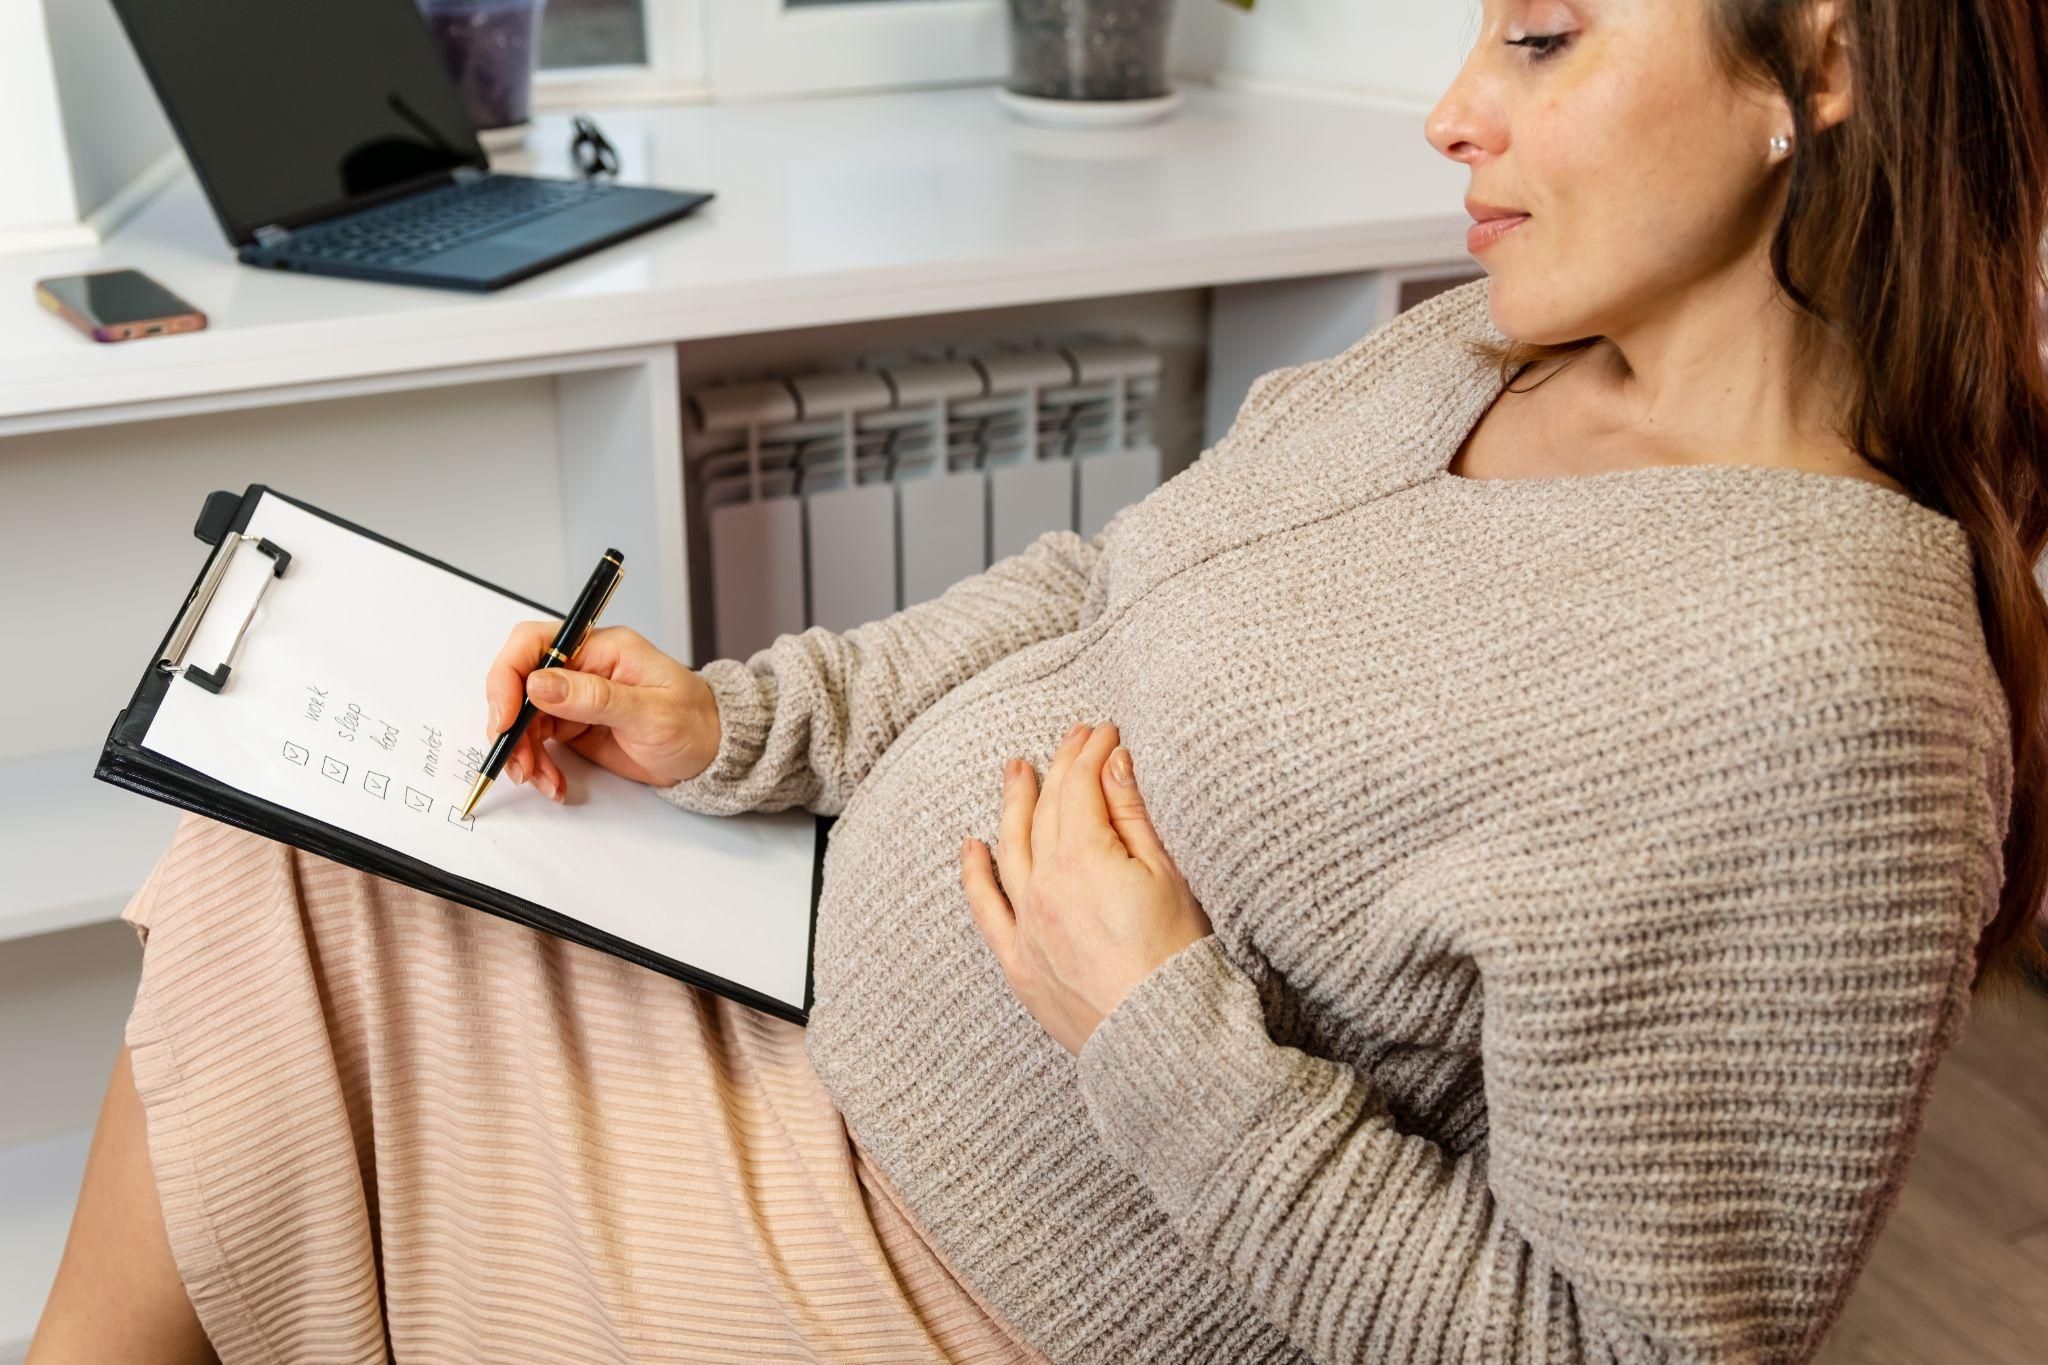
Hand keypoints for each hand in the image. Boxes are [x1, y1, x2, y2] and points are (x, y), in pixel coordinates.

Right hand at [483, 622, 719, 800]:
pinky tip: (552, 783)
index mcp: (601, 648)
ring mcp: (575, 697)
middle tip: (519, 762)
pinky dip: (538, 764)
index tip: (504, 717)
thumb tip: (538, 684)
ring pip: (524, 717)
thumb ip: (594, 697)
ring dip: (522, 751)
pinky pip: (538, 741)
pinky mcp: (574, 725)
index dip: (508, 677)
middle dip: (510, 725)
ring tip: (541, 779)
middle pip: (519, 684)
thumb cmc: (695, 723)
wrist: (712, 754)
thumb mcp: (650, 712)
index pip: (534, 643)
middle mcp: (582, 668)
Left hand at [959, 721, 1212, 1056]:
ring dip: (1013, 805)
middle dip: (1060, 766)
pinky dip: (974, 875)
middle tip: (1074, 738)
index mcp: (1082, 858)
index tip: (1106, 730)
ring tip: (1016, 770)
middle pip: (1046, 810)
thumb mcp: (1167, 876)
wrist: (1161, 1039)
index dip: (1091, 752)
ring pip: (1010, 849)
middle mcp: (1043, 886)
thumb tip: (1114, 761)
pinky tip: (971, 847)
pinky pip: (985, 910)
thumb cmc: (1177, 959)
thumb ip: (1132, 816)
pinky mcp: (1019, 963)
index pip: (1080, 786)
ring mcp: (1026, 925)